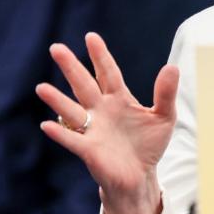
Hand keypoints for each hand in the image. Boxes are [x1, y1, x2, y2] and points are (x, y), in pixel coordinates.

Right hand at [35, 32, 178, 206]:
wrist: (140, 175)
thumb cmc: (149, 144)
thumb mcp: (164, 116)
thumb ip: (166, 94)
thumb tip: (172, 67)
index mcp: (119, 99)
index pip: (108, 73)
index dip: (100, 56)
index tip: (90, 37)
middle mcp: (101, 110)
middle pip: (84, 85)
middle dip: (72, 67)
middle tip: (56, 48)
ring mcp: (93, 129)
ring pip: (72, 111)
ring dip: (58, 100)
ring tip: (42, 88)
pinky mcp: (89, 150)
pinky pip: (72, 140)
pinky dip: (60, 133)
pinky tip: (47, 125)